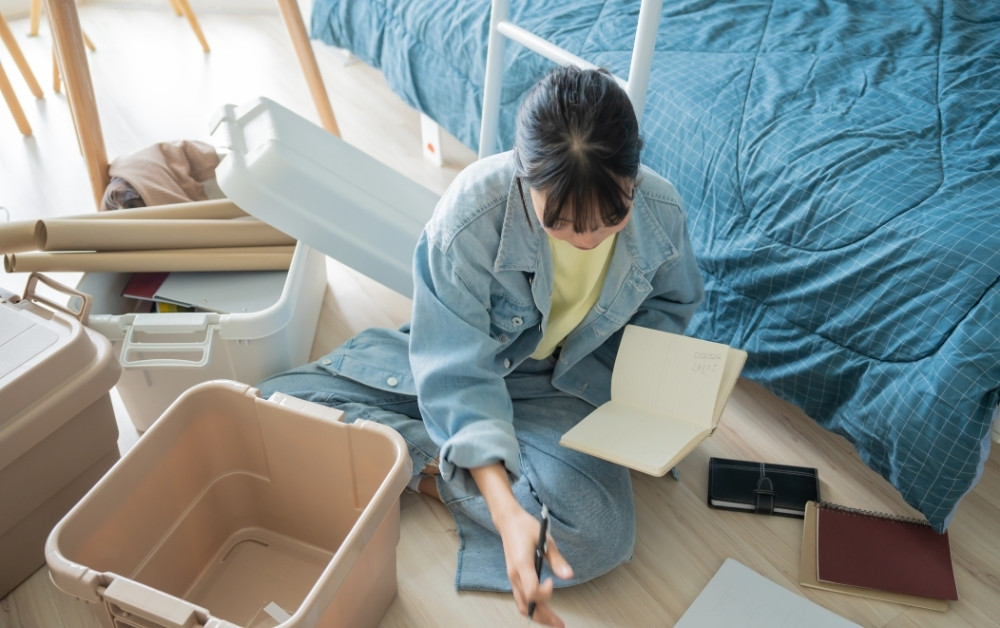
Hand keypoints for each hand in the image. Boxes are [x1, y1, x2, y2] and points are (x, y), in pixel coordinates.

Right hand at [470, 464, 573, 625]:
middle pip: (527, 605)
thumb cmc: (525, 527)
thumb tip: (568, 575)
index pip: (532, 591)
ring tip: (553, 622)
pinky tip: (543, 609)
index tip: (553, 582)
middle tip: (560, 625)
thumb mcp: (545, 538)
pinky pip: (521, 599)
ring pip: (522, 605)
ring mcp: (512, 578)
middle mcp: (514, 575)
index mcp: (522, 565)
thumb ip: (557, 559)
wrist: (508, 521)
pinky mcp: (514, 577)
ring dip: (538, 616)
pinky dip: (532, 608)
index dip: (545, 593)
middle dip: (544, 618)